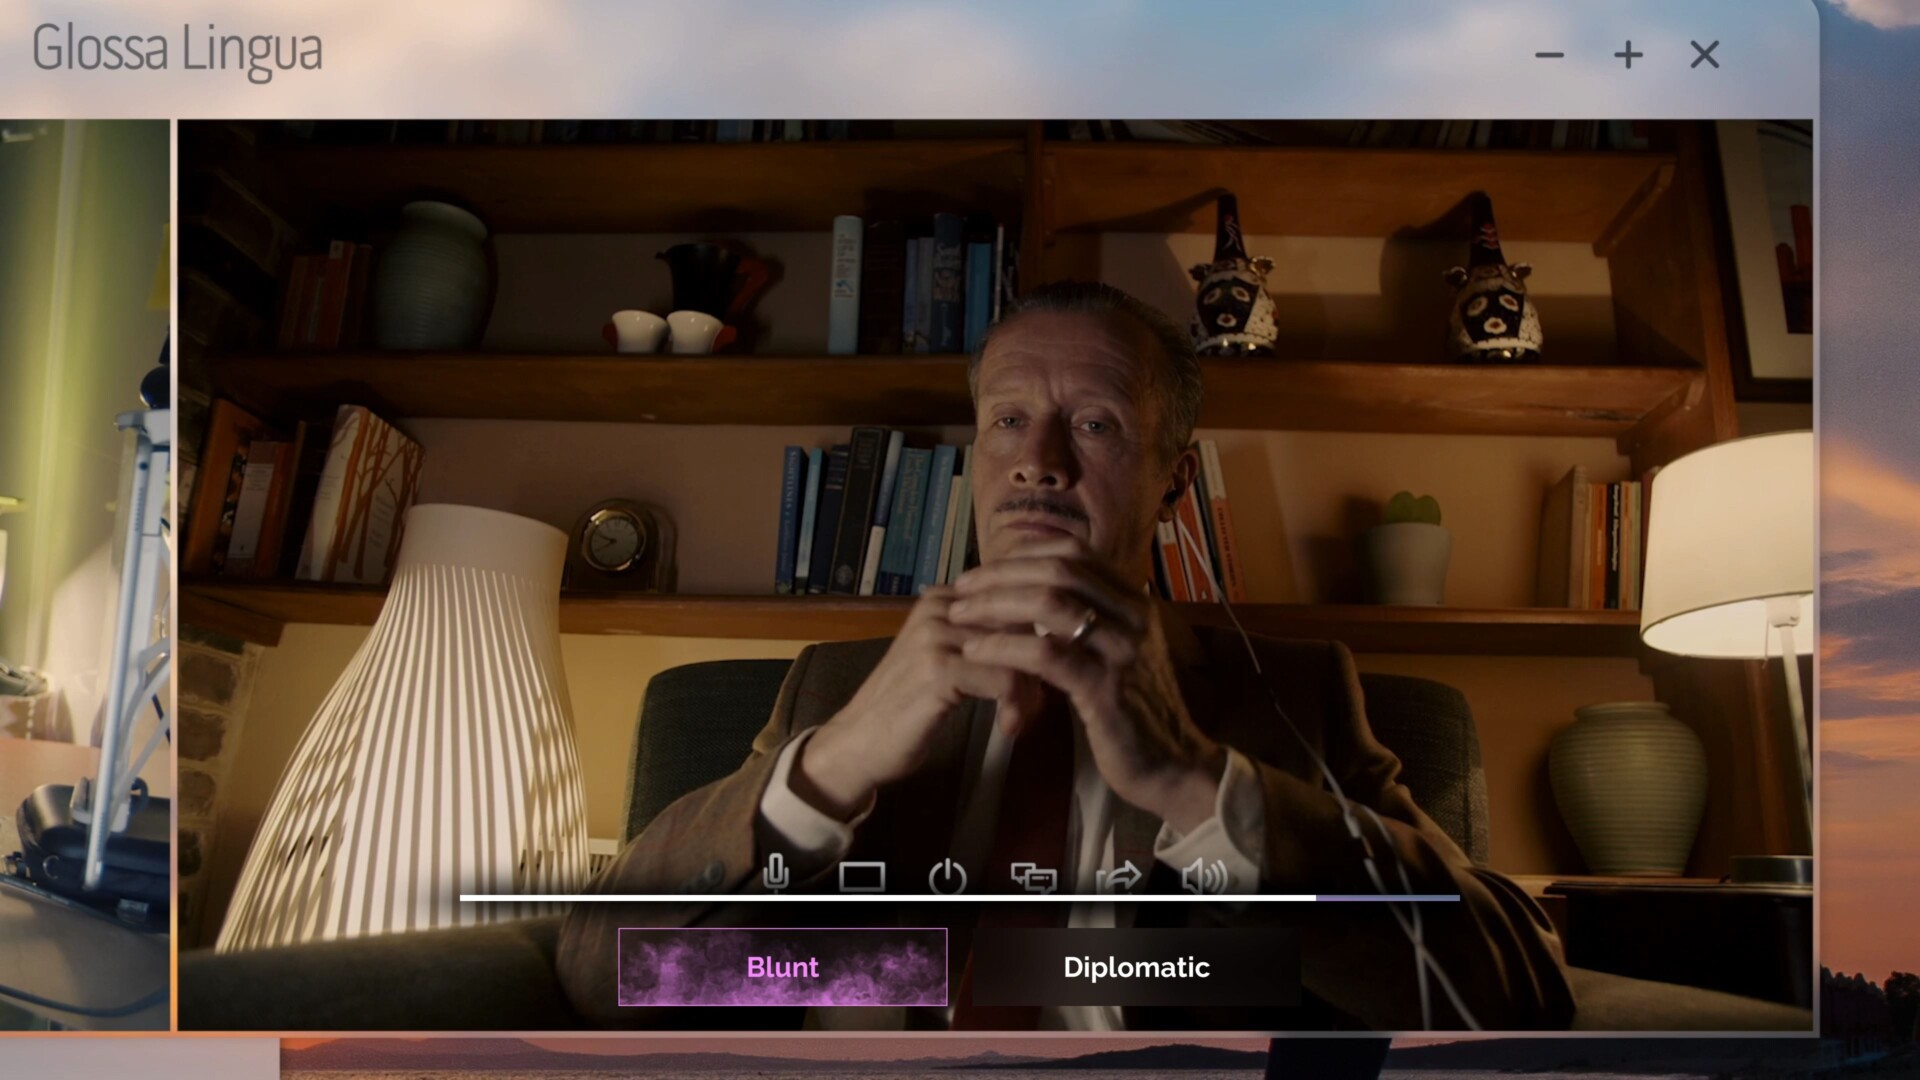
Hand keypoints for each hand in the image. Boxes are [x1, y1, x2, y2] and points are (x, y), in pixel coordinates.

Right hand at [793, 585, 1042, 819]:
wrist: (858, 741)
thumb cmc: (907, 705)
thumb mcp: (946, 660)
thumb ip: (983, 640)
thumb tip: (1046, 637)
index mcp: (942, 598)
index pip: (1015, 600)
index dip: (1035, 639)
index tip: (1035, 679)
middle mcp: (939, 608)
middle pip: (1021, 624)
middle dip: (1037, 667)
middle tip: (1033, 705)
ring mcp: (935, 636)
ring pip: (1018, 652)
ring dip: (1029, 692)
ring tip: (1020, 718)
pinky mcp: (937, 670)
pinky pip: (1005, 679)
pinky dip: (1016, 706)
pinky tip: (1007, 728)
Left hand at [947, 536, 1225, 833]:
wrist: (1174, 766)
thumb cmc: (1135, 711)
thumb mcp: (1116, 654)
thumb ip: (1087, 621)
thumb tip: (1034, 594)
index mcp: (1134, 602)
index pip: (1074, 552)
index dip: (1023, 554)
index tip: (985, 571)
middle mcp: (1133, 617)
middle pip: (1059, 570)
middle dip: (1001, 574)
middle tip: (961, 588)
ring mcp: (1123, 651)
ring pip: (1050, 603)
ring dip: (996, 603)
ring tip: (960, 614)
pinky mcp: (1106, 689)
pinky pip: (1046, 654)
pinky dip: (1004, 646)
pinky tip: (976, 650)